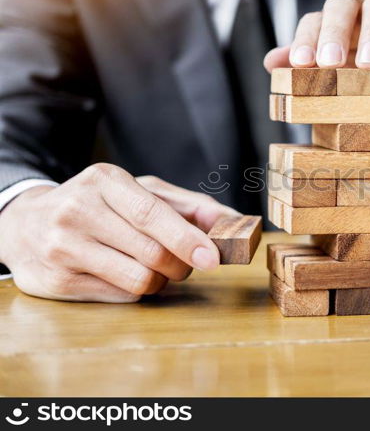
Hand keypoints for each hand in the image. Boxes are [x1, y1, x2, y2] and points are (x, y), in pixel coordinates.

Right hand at [0, 164, 238, 302]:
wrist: (27, 223)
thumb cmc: (99, 205)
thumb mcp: (139, 191)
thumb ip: (188, 205)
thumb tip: (235, 222)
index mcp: (105, 181)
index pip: (151, 214)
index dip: (186, 238)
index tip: (213, 257)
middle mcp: (78, 211)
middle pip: (150, 252)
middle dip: (180, 264)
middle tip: (187, 263)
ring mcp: (62, 248)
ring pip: (138, 279)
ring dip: (160, 280)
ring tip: (153, 267)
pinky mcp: (55, 282)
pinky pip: (120, 296)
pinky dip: (136, 290)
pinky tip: (124, 274)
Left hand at [264, 0, 369, 71]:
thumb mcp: (342, 60)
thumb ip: (308, 61)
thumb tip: (270, 63)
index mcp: (337, 19)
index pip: (315, 20)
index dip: (305, 39)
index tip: (299, 65)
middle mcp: (361, 9)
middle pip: (342, 5)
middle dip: (334, 32)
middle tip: (330, 63)